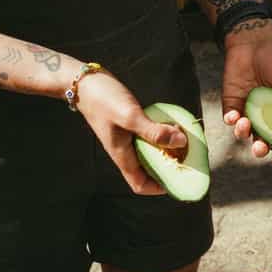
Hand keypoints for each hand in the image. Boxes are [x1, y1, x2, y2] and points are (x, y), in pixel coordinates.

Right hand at [75, 70, 186, 194]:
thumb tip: (180, 142)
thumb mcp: (130, 116)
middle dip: (169, 166)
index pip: (140, 185)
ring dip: (167, 149)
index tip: (177, 179)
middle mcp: (125, 152)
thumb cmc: (103, 100)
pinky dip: (161, 135)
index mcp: (122, 156)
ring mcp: (127, 140)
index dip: (158, 188)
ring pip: (151, 153)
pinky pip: (149, 138)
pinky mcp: (129, 127)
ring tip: (183, 139)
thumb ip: (154, 131)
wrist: (85, 83)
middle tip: (187, 156)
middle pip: (149, 170)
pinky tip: (171, 125)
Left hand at [221, 19, 271, 166]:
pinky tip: (236, 117)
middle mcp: (266, 117)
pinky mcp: (232, 103)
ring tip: (246, 124)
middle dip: (261, 150)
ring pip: (245, 134)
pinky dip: (232, 122)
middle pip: (263, 142)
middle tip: (261, 148)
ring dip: (245, 135)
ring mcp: (248, 111)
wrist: (255, 43)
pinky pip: (229, 120)